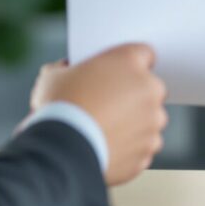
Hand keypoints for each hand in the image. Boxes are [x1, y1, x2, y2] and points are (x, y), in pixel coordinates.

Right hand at [29, 43, 167, 185]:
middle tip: (108, 104)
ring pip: (149, 120)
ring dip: (134, 124)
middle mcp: (149, 89)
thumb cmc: (57, 108)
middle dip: (134, 95)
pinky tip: (107, 149)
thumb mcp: (52, 76)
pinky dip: (130, 149)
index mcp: (129, 61)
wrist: (61, 151)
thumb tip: (65, 70)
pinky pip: (143, 147)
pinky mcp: (148, 150)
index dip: (129, 64)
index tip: (117, 73)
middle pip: (149, 89)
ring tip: (104, 131)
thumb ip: (66, 69)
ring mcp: (152, 122)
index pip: (144, 54)